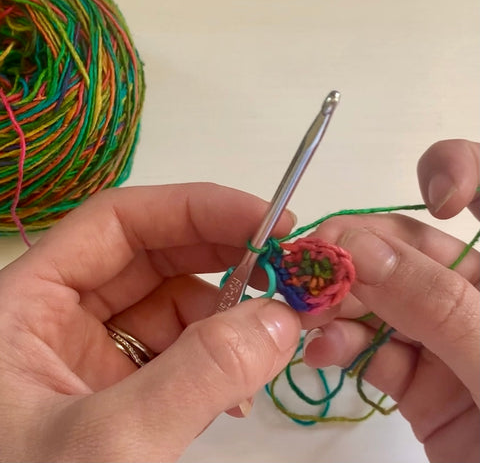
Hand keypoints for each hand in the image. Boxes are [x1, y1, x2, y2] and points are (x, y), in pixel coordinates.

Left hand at [0, 183, 299, 460]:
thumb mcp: (110, 443)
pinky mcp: (118, 384)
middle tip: (284, 268)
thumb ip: (198, 376)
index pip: (120, 221)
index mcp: (28, 299)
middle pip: (153, 253)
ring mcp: (91, 349)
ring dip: (227, 315)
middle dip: (223, 256)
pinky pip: (178, 348)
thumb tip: (281, 319)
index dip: (196, 208)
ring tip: (268, 342)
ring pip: (173, 302)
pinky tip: (236, 389)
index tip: (265, 221)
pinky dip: (216, 357)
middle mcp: (60, 313)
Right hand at [302, 139, 479, 461]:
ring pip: (376, 299)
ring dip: (335, 303)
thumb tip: (359, 250)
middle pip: (406, 250)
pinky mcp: (410, 376)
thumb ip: (436, 305)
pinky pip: (368, 348)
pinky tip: (321, 353)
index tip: (434, 199)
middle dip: (357, 253)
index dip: (460, 174)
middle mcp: (471, 297)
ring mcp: (437, 336)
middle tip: (310, 264)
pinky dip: (339, 347)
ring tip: (303, 316)